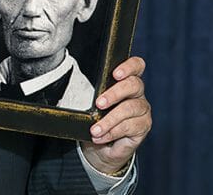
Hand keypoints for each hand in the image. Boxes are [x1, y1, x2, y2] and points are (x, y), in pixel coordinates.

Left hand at [81, 56, 151, 173]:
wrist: (99, 146)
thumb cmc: (94, 119)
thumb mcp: (88, 104)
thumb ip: (87, 93)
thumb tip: (70, 87)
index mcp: (125, 82)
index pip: (136, 66)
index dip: (129, 66)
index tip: (115, 74)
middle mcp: (137, 94)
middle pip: (134, 85)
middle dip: (114, 93)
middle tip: (99, 103)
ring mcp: (142, 110)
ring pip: (130, 108)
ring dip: (109, 119)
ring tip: (95, 129)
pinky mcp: (143, 126)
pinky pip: (129, 127)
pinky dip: (112, 132)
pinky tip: (101, 137)